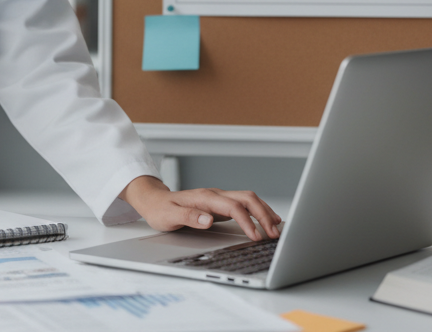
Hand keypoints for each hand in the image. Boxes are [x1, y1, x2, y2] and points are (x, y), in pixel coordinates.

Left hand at [119, 175, 280, 240]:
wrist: (154, 201)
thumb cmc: (161, 209)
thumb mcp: (169, 216)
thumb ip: (189, 217)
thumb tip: (208, 219)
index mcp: (205, 197)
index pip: (233, 207)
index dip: (247, 221)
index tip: (256, 236)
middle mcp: (215, 195)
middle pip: (247, 198)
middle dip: (263, 214)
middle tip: (274, 233)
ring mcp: (219, 198)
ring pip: (248, 199)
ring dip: (264, 211)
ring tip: (276, 227)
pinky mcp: (220, 204)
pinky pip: (244, 205)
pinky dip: (258, 211)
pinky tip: (266, 219)